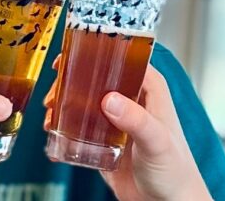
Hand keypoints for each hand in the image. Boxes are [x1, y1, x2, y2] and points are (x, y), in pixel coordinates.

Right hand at [42, 57, 209, 200]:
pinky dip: (65, 127)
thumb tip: (109, 100)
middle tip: (54, 93)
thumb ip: (136, 120)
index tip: (70, 55)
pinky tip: (52, 132)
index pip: (122, 57)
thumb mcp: (156, 141)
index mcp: (149, 89)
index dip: (96, 52)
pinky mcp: (104, 141)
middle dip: (71, 82)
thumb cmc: (175, 171)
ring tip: (50, 114)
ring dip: (64, 104)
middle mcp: (132, 100)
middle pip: (96, 78)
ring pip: (85, 101)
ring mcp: (116, 121)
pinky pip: (80, 128)